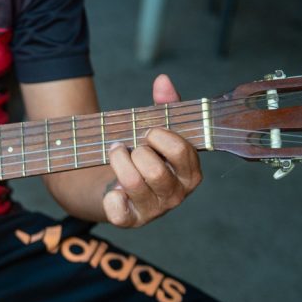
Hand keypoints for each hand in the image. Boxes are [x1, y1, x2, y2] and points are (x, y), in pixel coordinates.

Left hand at [102, 74, 201, 227]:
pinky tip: (113, 189)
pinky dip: (111, 197)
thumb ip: (164, 106)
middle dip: (135, 150)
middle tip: (128, 145)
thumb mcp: (156, 131)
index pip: (181, 152)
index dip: (160, 137)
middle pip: (155, 169)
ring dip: (117, 161)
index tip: (147, 132)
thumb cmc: (144, 155)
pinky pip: (119, 210)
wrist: (118, 186)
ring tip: (115, 153)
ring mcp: (154, 210)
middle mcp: (176, 195)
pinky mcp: (131, 221)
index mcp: (190, 173)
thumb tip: (163, 80)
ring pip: (132, 183)